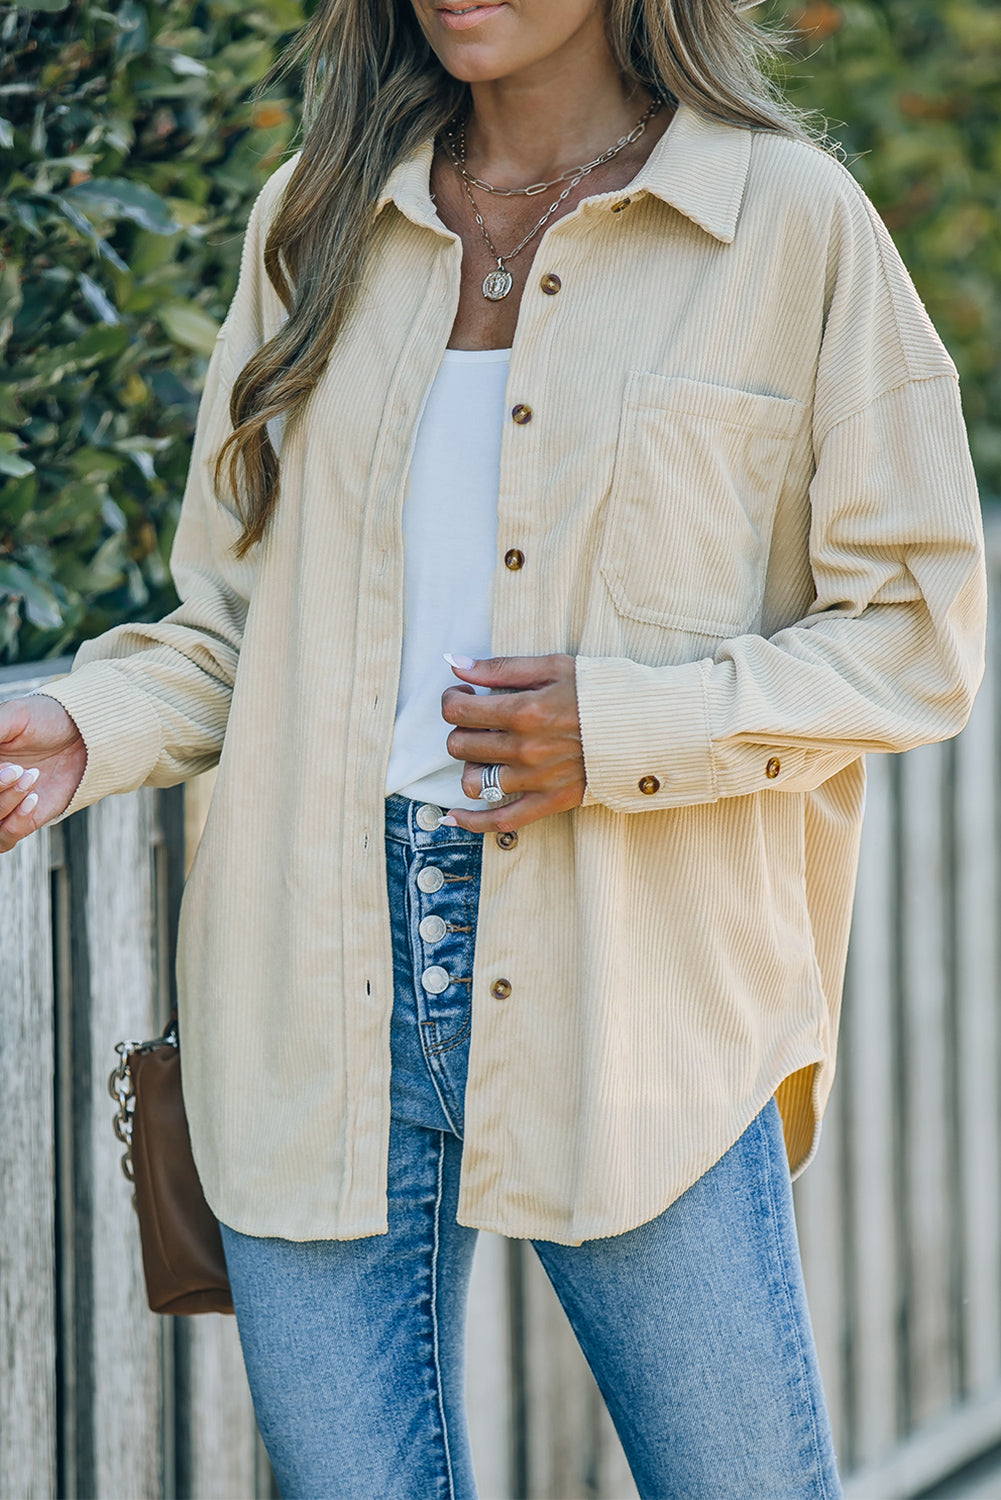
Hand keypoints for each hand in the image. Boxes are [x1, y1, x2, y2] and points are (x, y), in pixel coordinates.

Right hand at [0, 694, 85, 852]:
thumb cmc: (46, 718)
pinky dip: (15, 822)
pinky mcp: (24, 820)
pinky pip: (5, 838)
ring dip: (3, 804)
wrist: (84, 733)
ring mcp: (2, 805)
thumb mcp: (13, 716)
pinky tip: (34, 798)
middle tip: (17, 769)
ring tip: (30, 776)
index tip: (7, 766)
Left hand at [440, 653, 584, 831]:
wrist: (646, 726)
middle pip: (460, 746)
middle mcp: (525, 749)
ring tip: (484, 755)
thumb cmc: (600, 692)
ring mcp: (536, 779)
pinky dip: (471, 821)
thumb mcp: (553, 666)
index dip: (451, 701)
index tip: (462, 695)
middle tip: (476, 721)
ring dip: (470, 766)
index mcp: (525, 711)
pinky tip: (455, 816)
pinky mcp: (550, 802)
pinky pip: (500, 820)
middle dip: (461, 730)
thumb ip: (501, 667)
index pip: (459, 712)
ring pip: (473, 782)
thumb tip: (456, 663)